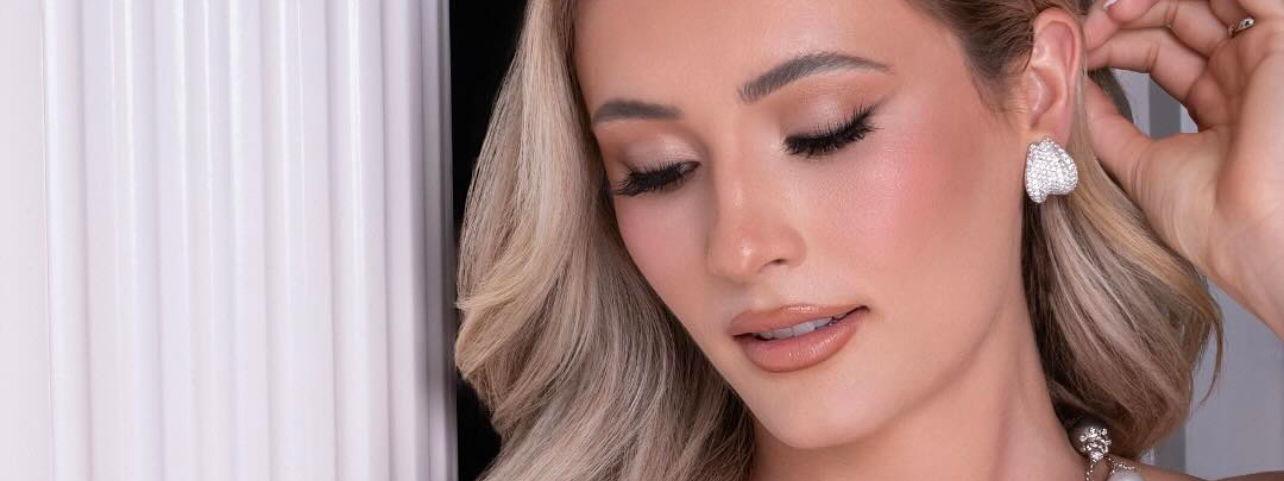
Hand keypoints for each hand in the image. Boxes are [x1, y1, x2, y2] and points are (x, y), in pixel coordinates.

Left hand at [1082, 0, 1283, 336]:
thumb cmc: (1206, 218)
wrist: (1246, 235)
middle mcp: (1243, 77)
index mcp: (1217, 104)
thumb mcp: (1137, 162)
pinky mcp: (1282, 41)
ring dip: (1152, 1)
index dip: (1115, 43)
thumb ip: (1105, 125)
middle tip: (1086, 31)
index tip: (1075, 52)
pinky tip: (1138, 3)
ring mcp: (1263, 58)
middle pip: (1180, 19)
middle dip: (1125, 18)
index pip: (1161, 51)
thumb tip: (1068, 92)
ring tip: (1109, 15)